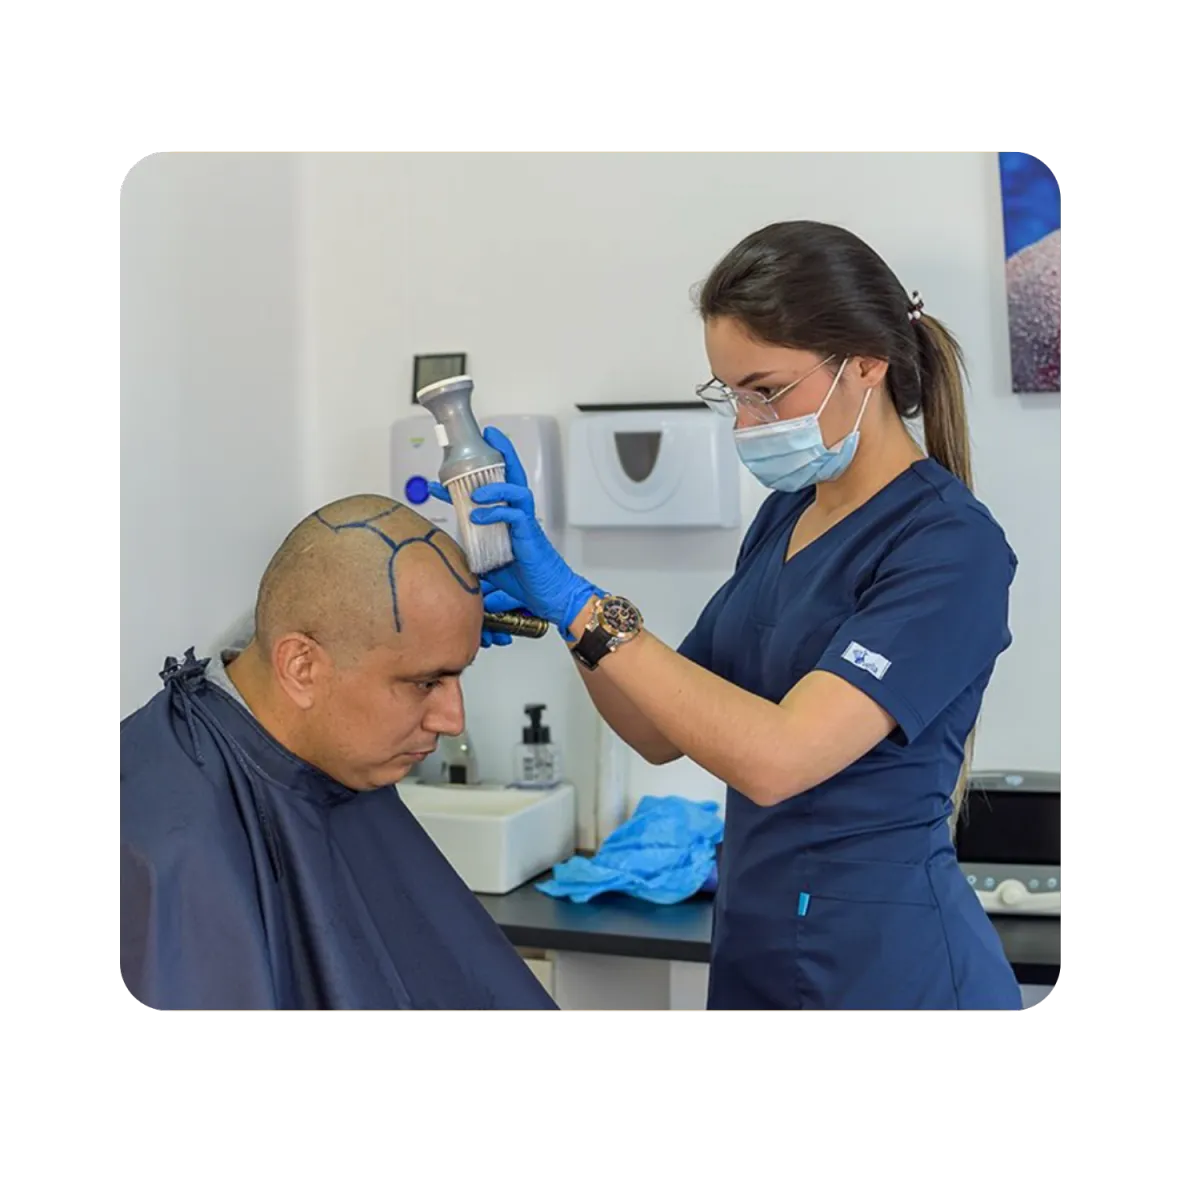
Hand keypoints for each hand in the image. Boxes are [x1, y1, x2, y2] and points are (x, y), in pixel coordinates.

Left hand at [428, 427, 598, 634]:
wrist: (551, 595)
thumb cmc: (526, 580)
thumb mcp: (489, 565)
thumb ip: (472, 556)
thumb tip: (448, 560)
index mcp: (508, 518)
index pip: (487, 490)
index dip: (461, 484)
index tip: (436, 482)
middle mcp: (518, 513)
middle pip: (512, 474)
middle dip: (501, 452)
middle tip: (486, 436)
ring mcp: (525, 522)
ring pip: (515, 489)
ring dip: (493, 485)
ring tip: (472, 492)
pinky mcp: (530, 534)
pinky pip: (513, 514)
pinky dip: (495, 512)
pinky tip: (478, 516)